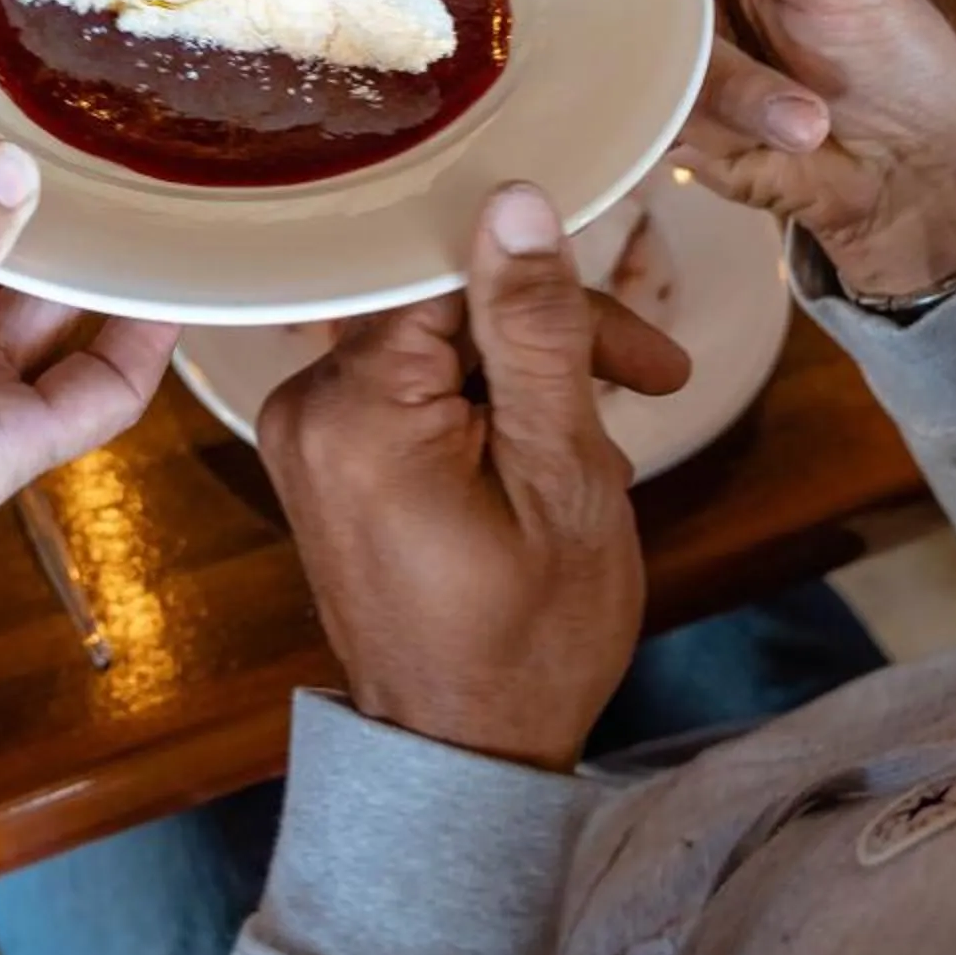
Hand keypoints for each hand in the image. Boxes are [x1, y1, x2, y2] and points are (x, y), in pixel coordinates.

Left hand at [258, 185, 689, 770]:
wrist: (464, 756)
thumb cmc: (528, 637)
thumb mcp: (562, 476)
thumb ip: (537, 332)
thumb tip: (516, 199)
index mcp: (356, 409)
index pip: (446, 269)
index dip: (544, 283)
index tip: (629, 335)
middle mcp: (306, 405)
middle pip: (442, 302)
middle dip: (551, 334)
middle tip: (649, 380)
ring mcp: (307, 432)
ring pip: (435, 341)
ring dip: (527, 372)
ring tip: (605, 437)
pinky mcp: (323, 455)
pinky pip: (411, 386)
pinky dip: (484, 404)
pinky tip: (544, 449)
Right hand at [608, 0, 955, 300]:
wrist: (913, 178)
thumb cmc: (891, 49)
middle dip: (677, 24)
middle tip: (759, 42)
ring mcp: (672, 57)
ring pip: (632, 59)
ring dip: (730, 93)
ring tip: (801, 115)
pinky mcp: (670, 126)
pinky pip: (646, 121)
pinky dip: (713, 133)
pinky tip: (770, 140)